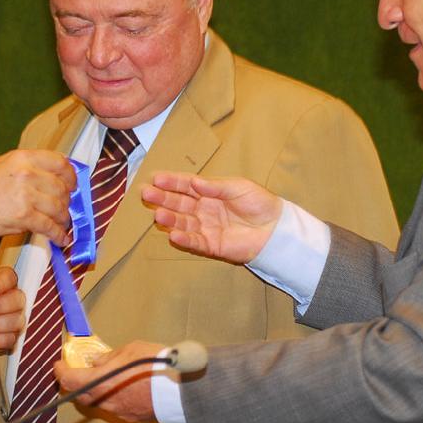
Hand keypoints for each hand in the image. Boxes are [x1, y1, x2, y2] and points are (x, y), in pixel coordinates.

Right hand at [0, 149, 75, 245]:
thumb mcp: (5, 165)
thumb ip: (30, 167)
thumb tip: (56, 178)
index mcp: (23, 158)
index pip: (60, 162)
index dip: (71, 176)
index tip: (73, 185)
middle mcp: (27, 173)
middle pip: (62, 187)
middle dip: (67, 201)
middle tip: (66, 208)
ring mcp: (25, 195)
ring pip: (59, 207)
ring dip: (64, 219)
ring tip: (62, 224)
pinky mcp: (23, 216)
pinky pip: (49, 226)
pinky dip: (58, 235)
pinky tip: (61, 239)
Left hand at [54, 341, 164, 421]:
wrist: (181, 388)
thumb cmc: (156, 364)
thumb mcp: (130, 350)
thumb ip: (109, 357)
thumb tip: (97, 361)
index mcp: (101, 383)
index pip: (70, 379)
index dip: (61, 371)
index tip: (58, 365)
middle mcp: (106, 401)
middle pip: (81, 395)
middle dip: (75, 383)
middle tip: (77, 370)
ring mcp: (119, 412)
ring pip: (99, 402)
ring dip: (95, 390)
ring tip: (104, 377)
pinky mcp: (132, 417)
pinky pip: (115, 407)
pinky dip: (112, 397)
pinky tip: (122, 387)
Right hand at [141, 172, 281, 263]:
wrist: (276, 228)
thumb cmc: (259, 203)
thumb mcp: (238, 187)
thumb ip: (216, 186)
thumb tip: (194, 182)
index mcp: (209, 192)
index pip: (186, 185)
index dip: (171, 182)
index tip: (156, 178)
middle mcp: (203, 209)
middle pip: (179, 203)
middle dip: (162, 198)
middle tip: (146, 194)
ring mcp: (206, 227)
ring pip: (183, 222)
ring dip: (169, 219)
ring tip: (157, 215)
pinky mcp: (212, 245)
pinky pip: (194, 242)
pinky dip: (183, 239)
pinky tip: (173, 234)